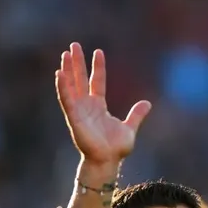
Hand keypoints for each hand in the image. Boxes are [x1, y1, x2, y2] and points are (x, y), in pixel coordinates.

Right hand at [55, 42, 151, 164]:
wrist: (108, 161)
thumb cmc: (115, 148)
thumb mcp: (130, 128)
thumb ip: (137, 115)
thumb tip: (147, 103)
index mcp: (98, 106)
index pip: (97, 82)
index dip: (97, 67)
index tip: (98, 51)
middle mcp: (86, 106)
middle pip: (80, 79)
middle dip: (77, 63)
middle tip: (73, 46)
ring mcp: (79, 111)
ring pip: (71, 86)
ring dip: (67, 70)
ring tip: (64, 54)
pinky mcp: (73, 117)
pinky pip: (66, 99)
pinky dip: (62, 87)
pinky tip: (59, 74)